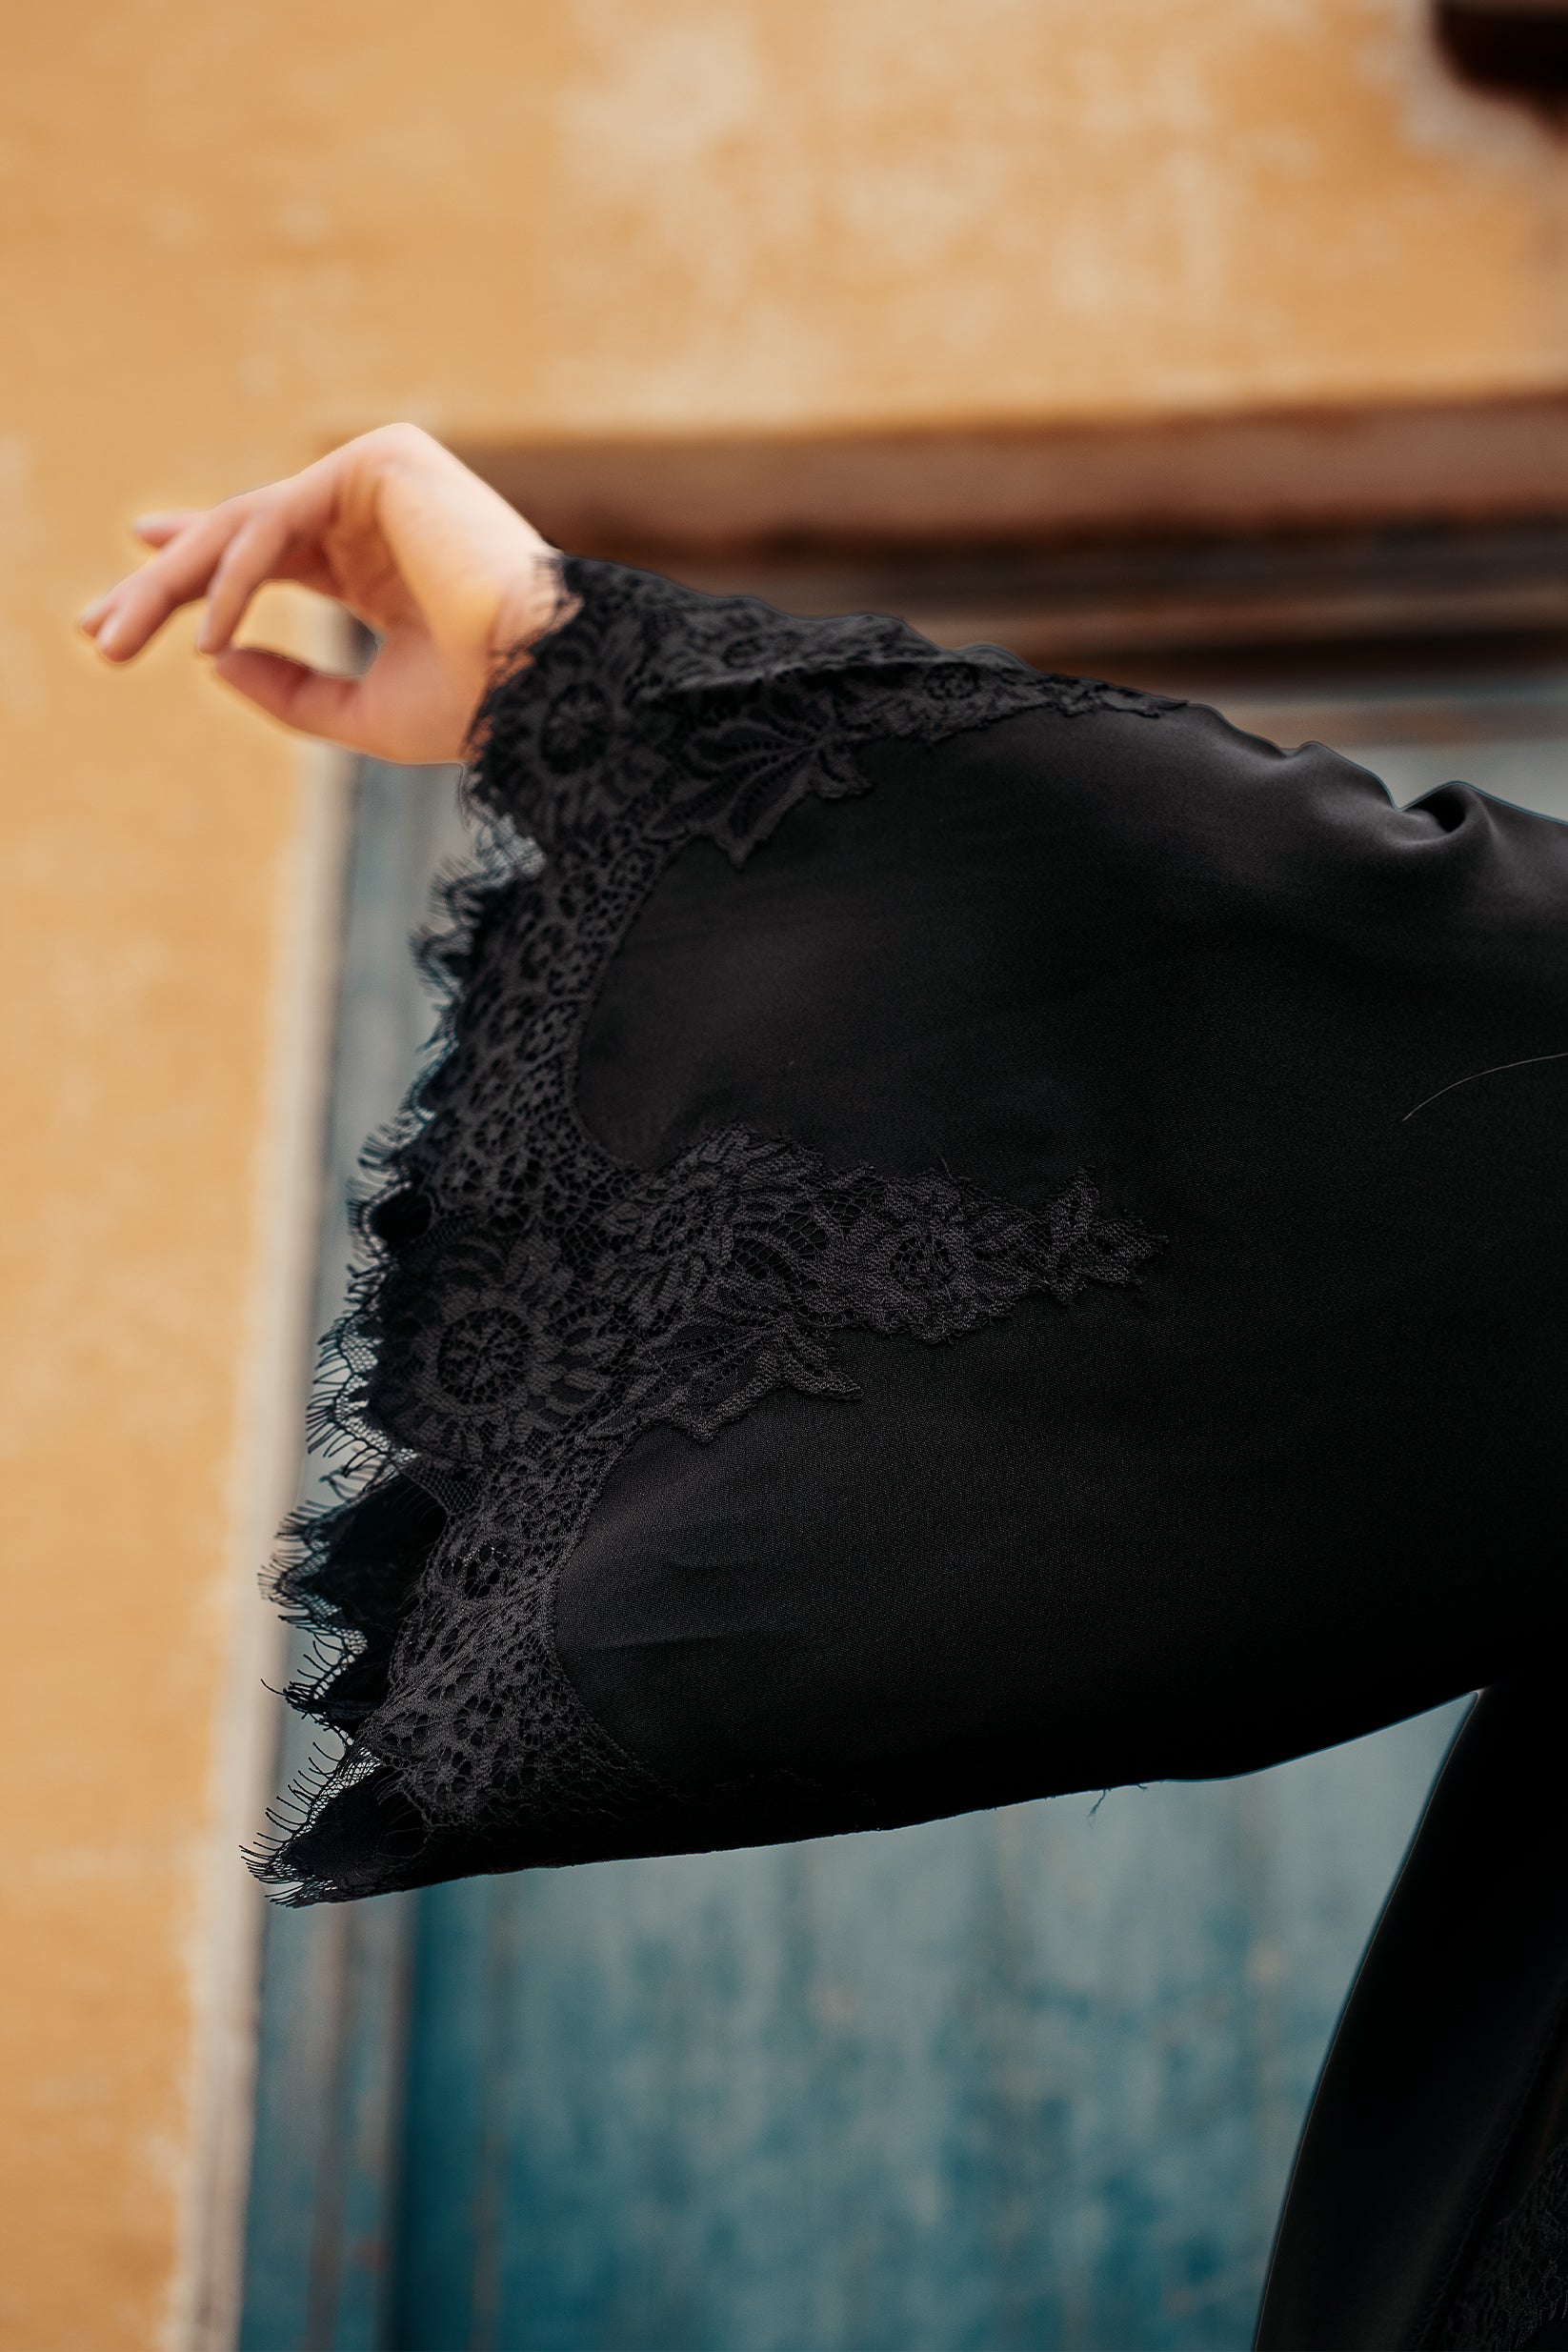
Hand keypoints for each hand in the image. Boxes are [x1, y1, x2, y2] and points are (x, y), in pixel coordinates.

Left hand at [78, 424, 564, 763]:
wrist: (551, 683)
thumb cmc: (483, 707)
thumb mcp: (365, 714)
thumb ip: (292, 691)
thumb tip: (211, 656)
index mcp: (382, 562)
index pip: (273, 547)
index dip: (199, 561)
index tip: (132, 573)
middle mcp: (379, 512)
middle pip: (244, 534)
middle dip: (164, 584)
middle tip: (95, 630)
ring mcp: (381, 478)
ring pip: (248, 522)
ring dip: (175, 585)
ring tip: (118, 640)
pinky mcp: (379, 461)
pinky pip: (278, 520)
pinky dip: (235, 576)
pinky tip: (206, 631)